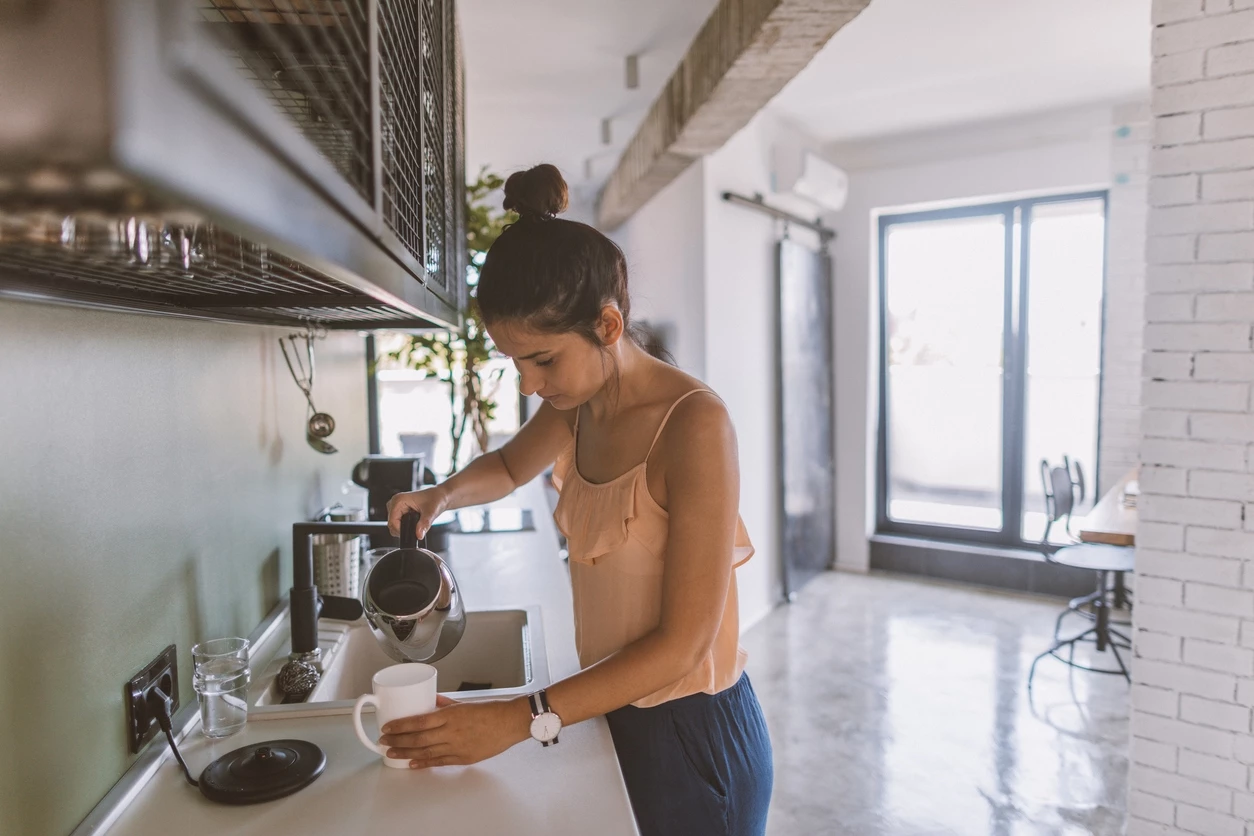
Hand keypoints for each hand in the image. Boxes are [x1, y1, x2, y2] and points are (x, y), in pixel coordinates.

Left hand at [379, 696, 532, 768]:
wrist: (510, 723)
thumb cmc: (491, 711)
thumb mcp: (465, 702)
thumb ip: (446, 704)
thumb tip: (432, 701)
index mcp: (450, 715)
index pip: (418, 722)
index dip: (400, 726)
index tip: (387, 727)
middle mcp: (451, 731)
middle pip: (417, 739)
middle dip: (397, 741)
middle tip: (384, 742)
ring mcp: (457, 746)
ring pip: (425, 752)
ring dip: (406, 753)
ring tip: (392, 753)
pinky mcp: (463, 757)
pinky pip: (439, 762)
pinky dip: (424, 763)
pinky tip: (412, 764)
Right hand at [386, 486, 449, 539]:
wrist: (439, 496)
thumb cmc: (436, 499)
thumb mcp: (431, 512)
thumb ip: (424, 524)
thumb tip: (419, 535)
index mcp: (399, 500)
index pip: (392, 522)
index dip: (401, 531)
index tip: (413, 532)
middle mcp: (395, 502)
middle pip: (391, 525)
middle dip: (403, 530)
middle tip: (417, 527)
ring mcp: (396, 507)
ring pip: (394, 526)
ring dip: (405, 528)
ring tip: (416, 522)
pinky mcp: (398, 511)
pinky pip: (397, 524)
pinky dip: (405, 526)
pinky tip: (414, 522)